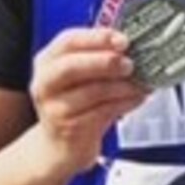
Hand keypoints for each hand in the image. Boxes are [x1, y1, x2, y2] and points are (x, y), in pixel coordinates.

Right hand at [29, 26, 148, 174]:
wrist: (61, 146)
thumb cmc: (76, 104)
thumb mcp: (81, 77)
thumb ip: (99, 58)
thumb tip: (131, 47)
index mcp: (47, 61)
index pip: (68, 41)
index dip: (97, 38)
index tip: (123, 40)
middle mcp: (45, 83)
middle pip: (72, 66)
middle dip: (105, 62)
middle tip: (129, 63)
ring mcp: (54, 107)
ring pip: (91, 91)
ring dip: (121, 86)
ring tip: (139, 84)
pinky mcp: (69, 128)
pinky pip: (102, 111)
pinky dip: (124, 103)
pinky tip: (136, 98)